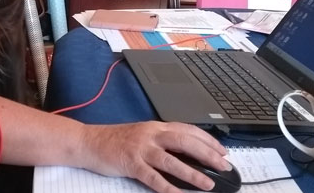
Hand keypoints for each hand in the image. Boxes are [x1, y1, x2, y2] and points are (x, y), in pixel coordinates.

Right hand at [78, 121, 229, 192]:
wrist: (89, 142)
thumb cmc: (116, 140)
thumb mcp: (143, 135)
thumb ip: (163, 141)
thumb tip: (189, 154)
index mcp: (156, 127)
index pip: (188, 130)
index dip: (208, 140)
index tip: (222, 151)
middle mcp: (151, 135)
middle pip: (185, 142)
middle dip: (207, 154)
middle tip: (223, 166)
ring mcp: (140, 149)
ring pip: (172, 161)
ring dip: (192, 173)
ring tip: (207, 183)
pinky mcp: (131, 163)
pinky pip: (153, 177)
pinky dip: (167, 188)